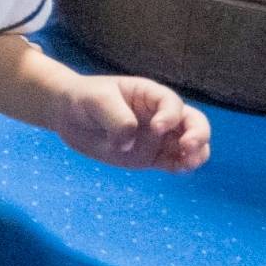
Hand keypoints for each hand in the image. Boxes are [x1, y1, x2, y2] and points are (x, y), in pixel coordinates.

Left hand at [52, 75, 210, 172]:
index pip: (172, 103)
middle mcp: (160, 115)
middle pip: (194, 122)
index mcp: (149, 95)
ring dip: (197, 154)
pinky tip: (180, 170)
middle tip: (188, 147)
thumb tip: (128, 144)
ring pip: (190, 145)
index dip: (170, 116)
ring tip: (188, 163)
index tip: (156, 128)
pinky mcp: (150, 156)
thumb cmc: (84, 99)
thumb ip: (116, 119)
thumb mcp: (97, 100)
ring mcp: (157, 137)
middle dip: (198, 134)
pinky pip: (173, 162)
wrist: (67, 115)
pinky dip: (181, 167)